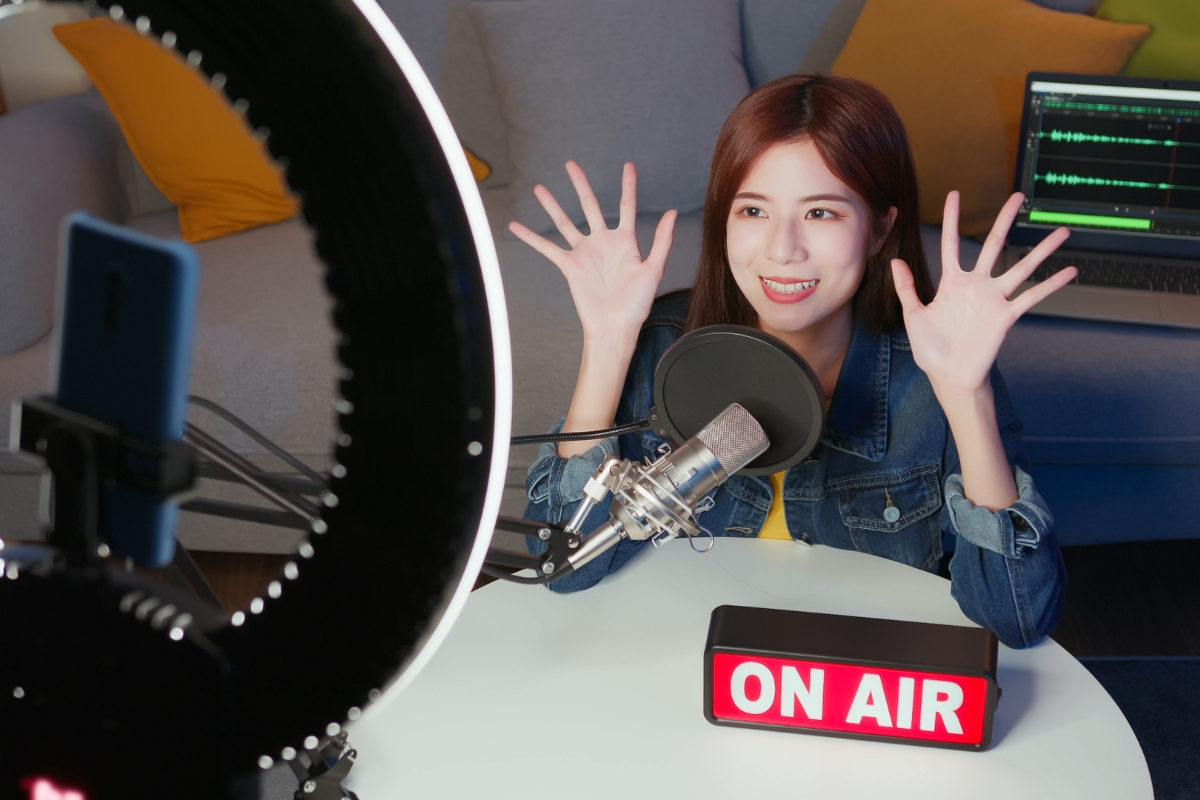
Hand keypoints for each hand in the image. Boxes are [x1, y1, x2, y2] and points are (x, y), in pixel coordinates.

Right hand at [509, 161, 676, 344]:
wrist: (616, 327)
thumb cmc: (637, 304)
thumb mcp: (654, 269)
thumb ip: (662, 240)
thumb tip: (673, 213)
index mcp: (625, 241)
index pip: (626, 205)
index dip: (628, 185)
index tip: (628, 165)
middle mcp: (602, 242)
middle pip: (589, 205)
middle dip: (580, 184)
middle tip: (570, 164)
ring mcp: (584, 253)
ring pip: (564, 222)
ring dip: (551, 205)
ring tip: (538, 188)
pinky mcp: (569, 266)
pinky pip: (547, 248)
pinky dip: (531, 237)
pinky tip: (516, 227)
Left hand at [890, 191, 1076, 399]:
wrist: (949, 377)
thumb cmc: (931, 349)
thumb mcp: (914, 316)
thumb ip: (907, 288)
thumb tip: (895, 261)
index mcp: (952, 283)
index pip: (952, 244)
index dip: (953, 219)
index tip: (955, 194)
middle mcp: (976, 286)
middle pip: (993, 244)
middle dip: (1005, 220)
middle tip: (1018, 196)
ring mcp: (994, 299)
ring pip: (1022, 267)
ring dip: (1042, 249)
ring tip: (1062, 231)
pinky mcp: (1006, 316)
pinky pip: (1032, 297)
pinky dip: (1051, 285)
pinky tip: (1070, 271)